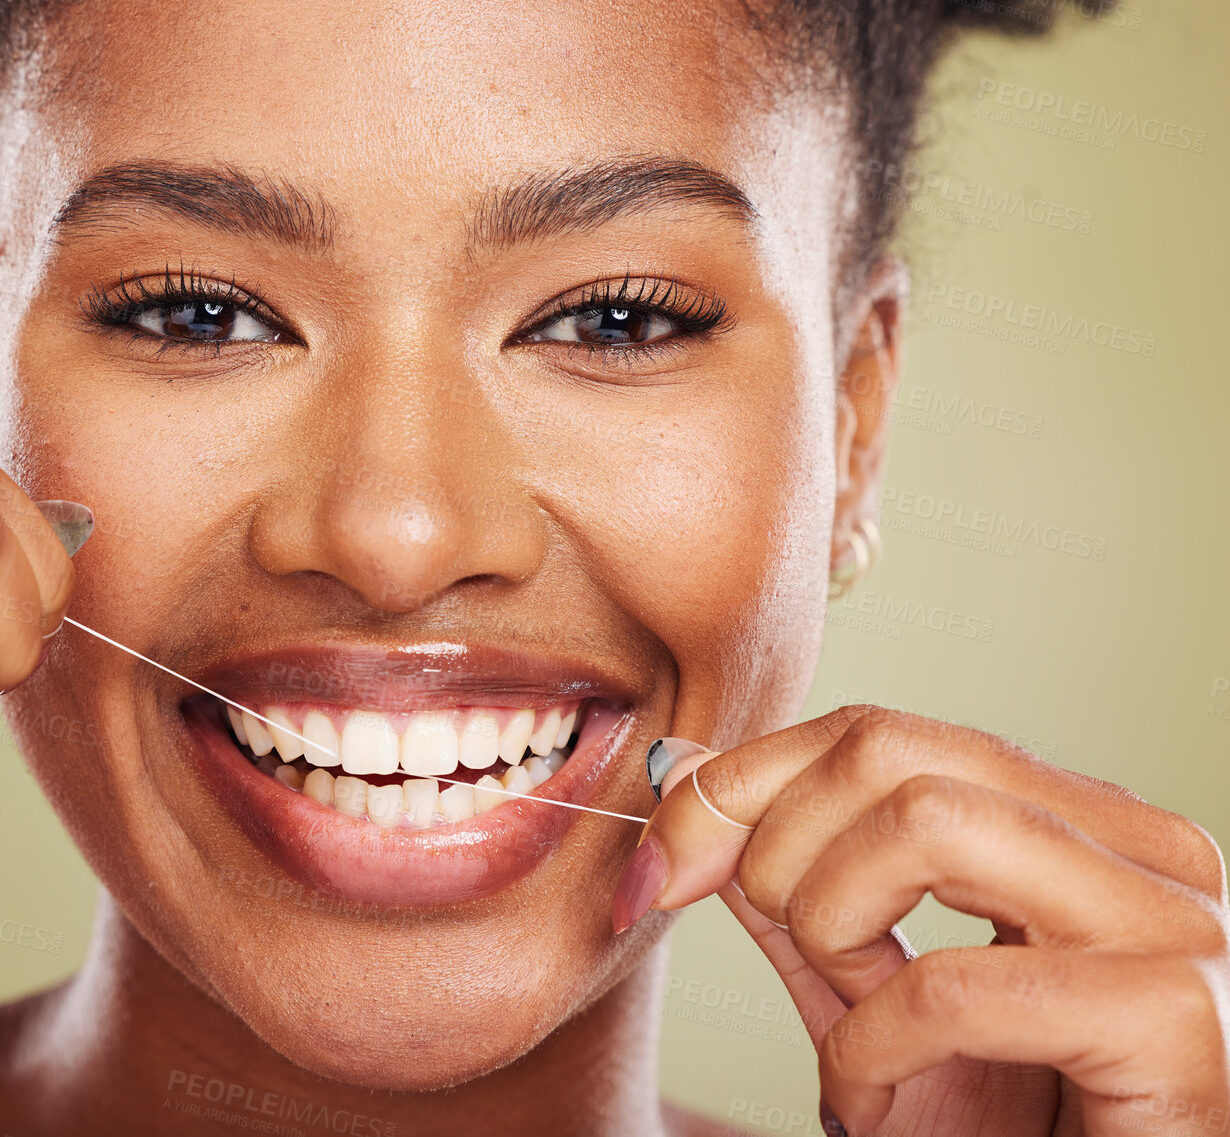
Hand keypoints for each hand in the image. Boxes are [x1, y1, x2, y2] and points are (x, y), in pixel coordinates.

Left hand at [616, 705, 1229, 1135]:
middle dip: (770, 844)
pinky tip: (871, 1097)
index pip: (880, 734)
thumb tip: (684, 769)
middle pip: (889, 752)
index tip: (660, 865)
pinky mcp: (1171, 1019)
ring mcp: (1172, 924)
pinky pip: (951, 987)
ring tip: (847, 1030)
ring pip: (924, 823)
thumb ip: (794, 883)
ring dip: (830, 926)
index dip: (741, 781)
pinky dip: (869, 1046)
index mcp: (1080, 825)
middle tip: (768, 952)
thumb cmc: (1010, 1135)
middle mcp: (1142, 849)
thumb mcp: (871, 999)